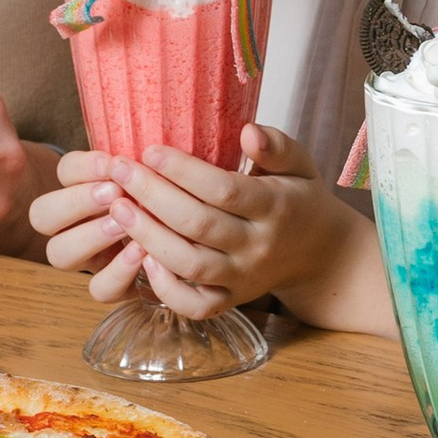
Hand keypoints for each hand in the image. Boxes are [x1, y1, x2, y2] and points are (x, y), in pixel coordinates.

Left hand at [33, 127, 358, 319]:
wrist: (319, 253)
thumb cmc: (298, 198)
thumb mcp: (299, 164)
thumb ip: (276, 145)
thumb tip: (247, 131)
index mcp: (274, 207)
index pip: (223, 190)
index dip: (183, 170)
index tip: (149, 150)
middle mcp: (257, 247)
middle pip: (198, 225)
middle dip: (152, 196)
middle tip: (119, 170)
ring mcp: (242, 278)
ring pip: (190, 265)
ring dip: (149, 237)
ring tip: (118, 208)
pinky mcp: (230, 301)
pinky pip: (195, 306)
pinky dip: (166, 290)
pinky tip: (141, 258)